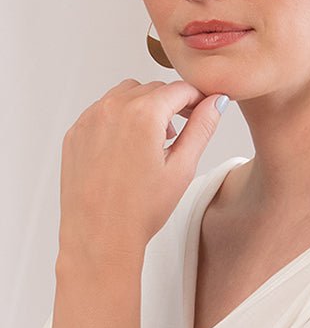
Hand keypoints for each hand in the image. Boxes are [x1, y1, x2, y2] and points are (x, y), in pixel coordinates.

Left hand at [57, 79, 228, 263]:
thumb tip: (216, 102)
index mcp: (143, 114)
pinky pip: (102, 109)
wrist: (99, 239)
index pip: (180, 89)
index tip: (202, 109)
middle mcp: (113, 109)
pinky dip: (118, 118)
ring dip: (143, 107)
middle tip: (178, 133)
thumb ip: (202, 127)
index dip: (197, 98)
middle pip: (153, 88)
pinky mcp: (75, 132)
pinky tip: (127, 146)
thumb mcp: (183, 167)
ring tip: (152, 140)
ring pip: (126, 94)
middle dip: (170, 104)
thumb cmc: (139, 211)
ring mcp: (89, 119)